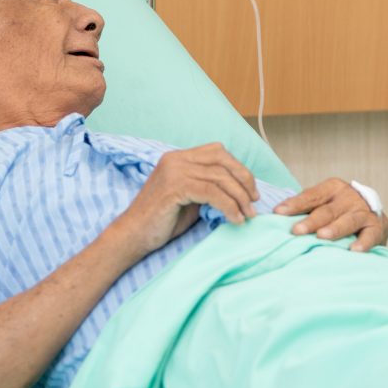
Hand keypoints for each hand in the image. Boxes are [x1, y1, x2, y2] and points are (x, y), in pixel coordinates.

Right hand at [121, 143, 258, 252]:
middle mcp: (176, 159)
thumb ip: (207, 186)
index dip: (239, 169)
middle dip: (244, 181)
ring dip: (240, 197)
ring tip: (248, 215)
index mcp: (179, 157)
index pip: (218, 151)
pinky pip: (212, 192)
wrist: (133, 236)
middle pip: (223, 160)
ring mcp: (174, 171)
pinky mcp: (174, 187)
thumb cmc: (161, 221)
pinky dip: (229, 206)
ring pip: (220, 177)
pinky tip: (235, 219)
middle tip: (254, 202)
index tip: (251, 191)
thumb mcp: (188, 197)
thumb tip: (237, 188)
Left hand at [275, 177, 387, 251]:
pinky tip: (354, 250)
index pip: (312, 195)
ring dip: (335, 229)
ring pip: (348, 220)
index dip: (295, 204)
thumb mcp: (324, 202)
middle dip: (311, 221)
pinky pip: (370, 235)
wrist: (374, 215)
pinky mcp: (377, 227)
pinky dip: (363, 243)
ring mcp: (364, 212)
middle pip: (327, 210)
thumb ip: (305, 206)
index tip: (278, 212)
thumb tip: (276, 213)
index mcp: (333, 188)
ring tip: (322, 237)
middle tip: (296, 230)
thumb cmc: (340, 210)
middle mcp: (349, 197)